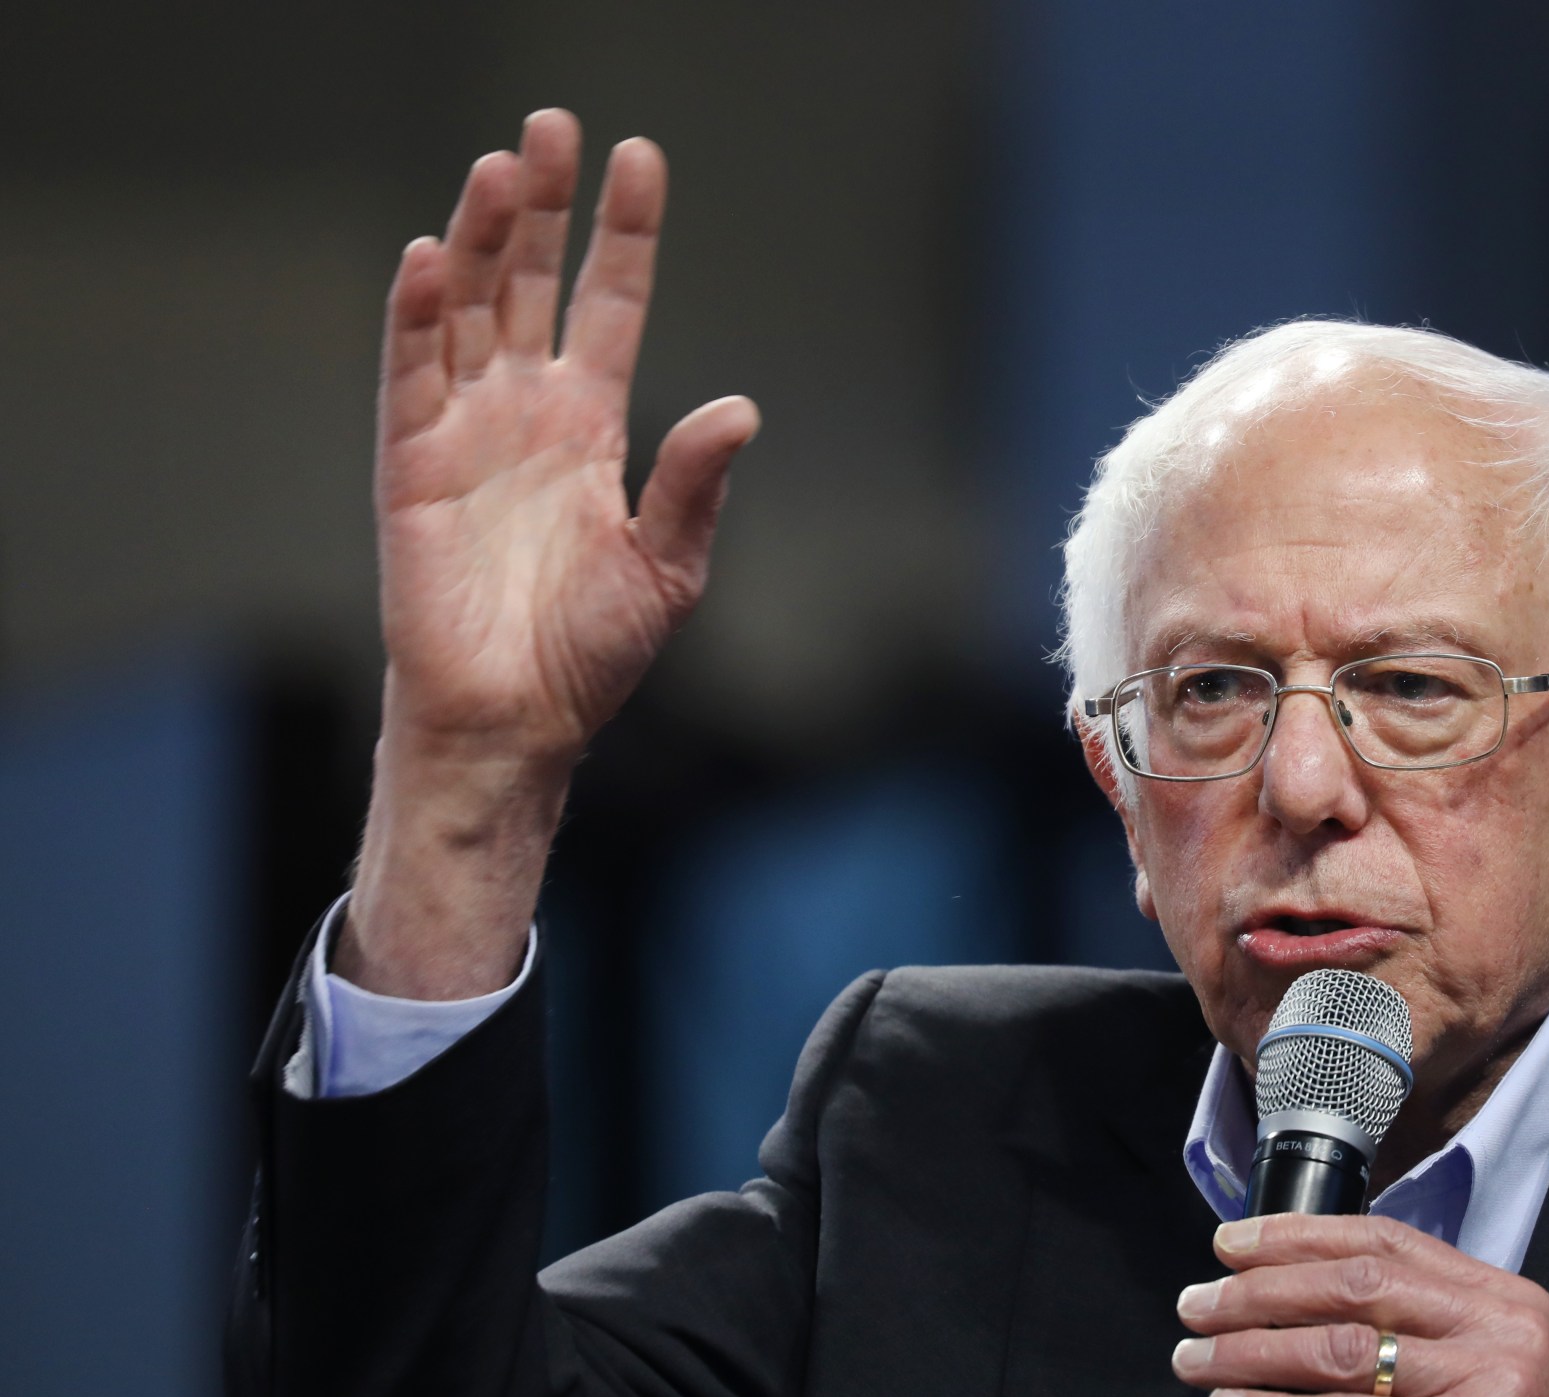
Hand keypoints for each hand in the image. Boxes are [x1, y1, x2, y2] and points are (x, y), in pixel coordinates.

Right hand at [343, 110, 755, 997]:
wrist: (518, 720)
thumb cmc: (592, 653)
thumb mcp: (668, 565)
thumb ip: (696, 485)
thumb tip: (741, 408)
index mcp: (589, 425)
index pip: (608, 304)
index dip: (622, 234)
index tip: (639, 158)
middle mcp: (524, 410)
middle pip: (532, 282)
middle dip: (544, 206)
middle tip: (555, 126)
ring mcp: (463, 429)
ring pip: (471, 308)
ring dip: (483, 237)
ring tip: (503, 166)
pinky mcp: (410, 463)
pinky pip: (411, 373)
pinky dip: (419, 314)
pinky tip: (434, 255)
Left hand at [1172, 1215, 1548, 1396]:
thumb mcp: (1488, 1364)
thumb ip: (1419, 1326)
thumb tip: (1293, 1298)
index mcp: (1504, 1298)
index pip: (1387, 1239)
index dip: (1298, 1235)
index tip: (1232, 1243)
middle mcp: (1501, 1331)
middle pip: (1356, 1286)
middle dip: (1261, 1291)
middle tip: (1198, 1305)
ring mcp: (1487, 1389)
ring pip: (1341, 1351)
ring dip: (1252, 1353)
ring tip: (1198, 1361)